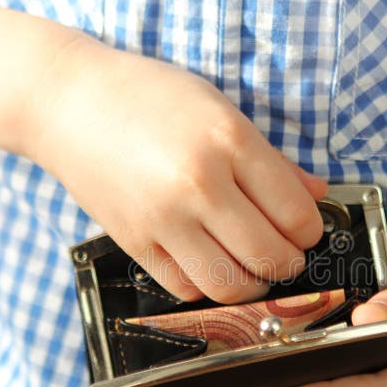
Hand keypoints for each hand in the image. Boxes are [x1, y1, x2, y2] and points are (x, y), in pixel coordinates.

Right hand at [25, 37, 326, 302]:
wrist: (70, 102)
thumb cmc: (149, 97)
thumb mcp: (220, 110)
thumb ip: (273, 160)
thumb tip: (316, 194)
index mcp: (229, 142)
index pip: (296, 214)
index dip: (311, 232)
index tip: (307, 232)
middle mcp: (198, 184)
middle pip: (270, 257)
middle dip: (290, 264)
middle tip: (287, 256)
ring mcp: (163, 218)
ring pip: (230, 285)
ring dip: (253, 285)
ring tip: (253, 268)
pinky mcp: (134, 242)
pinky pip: (186, 288)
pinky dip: (207, 285)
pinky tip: (210, 263)